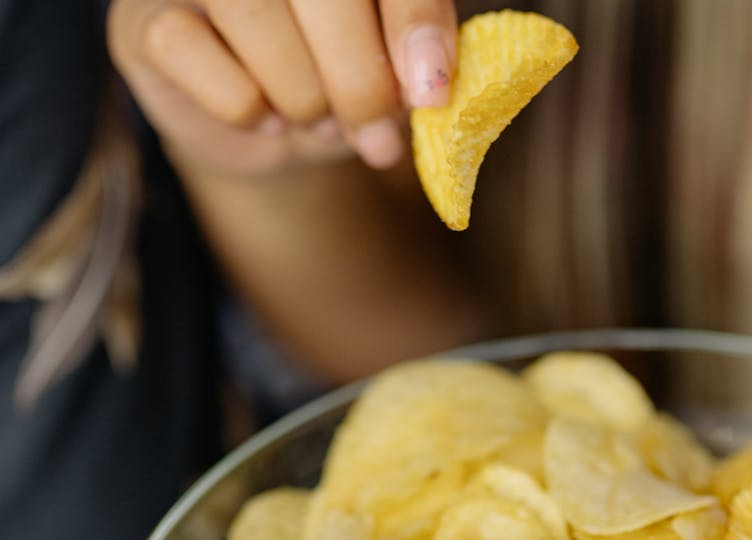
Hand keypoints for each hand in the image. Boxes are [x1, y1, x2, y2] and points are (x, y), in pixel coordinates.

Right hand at [108, 0, 457, 174]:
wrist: (275, 129)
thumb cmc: (343, 81)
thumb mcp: (397, 70)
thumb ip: (418, 59)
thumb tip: (427, 84)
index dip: (414, 25)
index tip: (430, 94)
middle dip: (359, 80)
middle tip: (377, 136)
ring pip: (251, 13)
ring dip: (302, 95)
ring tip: (320, 121)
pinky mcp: (143, 15)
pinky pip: (189, 49)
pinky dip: (242, 104)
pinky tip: (265, 116)